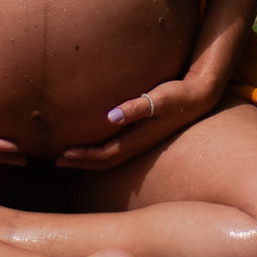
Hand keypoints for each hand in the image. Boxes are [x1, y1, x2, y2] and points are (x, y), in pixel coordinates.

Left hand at [55, 77, 216, 170]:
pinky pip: (118, 146)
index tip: (63, 154)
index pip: (106, 154)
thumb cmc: (178, 94)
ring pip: (111, 155)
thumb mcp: (159, 99)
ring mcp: (141, 140)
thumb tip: (111, 117)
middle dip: (81, 161)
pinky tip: (94, 140)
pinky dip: (101, 148)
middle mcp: (139, 143)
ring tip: (70, 155)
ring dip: (90, 158)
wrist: (199, 96)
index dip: (84, 157)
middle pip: (105, 160)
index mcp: (139, 138)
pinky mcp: (143, 132)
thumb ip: (137, 107)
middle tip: (57, 160)